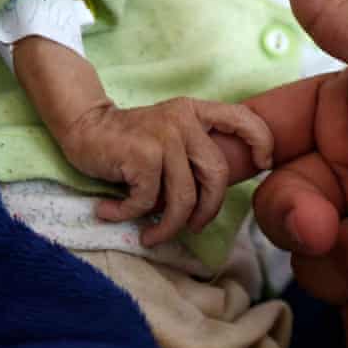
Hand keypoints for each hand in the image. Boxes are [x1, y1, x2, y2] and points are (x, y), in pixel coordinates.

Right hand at [13, 37, 272, 245]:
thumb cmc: (130, 141)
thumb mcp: (169, 135)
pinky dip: (128, 214)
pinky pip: (148, 201)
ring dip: (166, 226)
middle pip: (216, 177)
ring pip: (183, 198)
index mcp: (195, 113)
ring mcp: (163, 136)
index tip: (263, 164)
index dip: (261, 141)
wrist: (84, 127)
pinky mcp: (142, 155)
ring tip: (150, 235)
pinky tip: (110, 212)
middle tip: (191, 227)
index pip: (242, 118)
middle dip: (207, 212)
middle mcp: (183, 121)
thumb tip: (219, 192)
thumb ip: (194, 151)